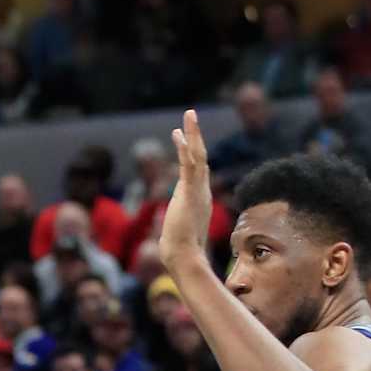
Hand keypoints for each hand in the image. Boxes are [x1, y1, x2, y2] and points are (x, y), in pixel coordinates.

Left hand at [161, 110, 212, 272]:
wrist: (183, 255)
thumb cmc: (181, 250)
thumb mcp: (179, 233)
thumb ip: (178, 230)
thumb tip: (170, 241)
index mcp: (198, 198)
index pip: (197, 170)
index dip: (193, 153)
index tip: (186, 139)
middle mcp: (201, 190)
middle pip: (200, 157)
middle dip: (196, 136)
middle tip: (191, 116)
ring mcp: (197, 189)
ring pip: (198, 154)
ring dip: (193, 134)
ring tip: (189, 114)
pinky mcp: (189, 191)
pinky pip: (189, 163)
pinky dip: (186, 147)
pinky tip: (180, 133)